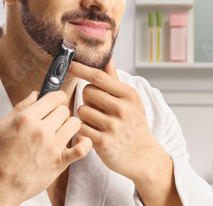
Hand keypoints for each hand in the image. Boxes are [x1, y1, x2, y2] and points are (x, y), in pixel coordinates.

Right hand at [0, 90, 91, 205]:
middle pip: (64, 109)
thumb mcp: (2, 125)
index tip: (58, 99)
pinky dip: (84, 143)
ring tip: (62, 131)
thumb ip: (21, 107)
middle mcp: (41, 131)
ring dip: (69, 125)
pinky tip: (78, 141)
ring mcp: (52, 147)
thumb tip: (35, 94)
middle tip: (54, 119)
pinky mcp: (60, 163)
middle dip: (60, 112)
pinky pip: (82, 149)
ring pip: (74, 124)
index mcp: (26, 119)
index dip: (57, 96)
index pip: (53, 97)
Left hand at [68, 58, 167, 182]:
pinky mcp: (103, 143)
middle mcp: (122, 109)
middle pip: (87, 91)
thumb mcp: (130, 100)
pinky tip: (95, 133)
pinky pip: (80, 128)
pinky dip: (84, 130)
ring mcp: (113, 126)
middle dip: (88, 99)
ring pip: (82, 110)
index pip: (98, 76)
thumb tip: (107, 56)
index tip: (69, 64)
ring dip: (85, 116)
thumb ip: (114, 78)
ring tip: (98, 123)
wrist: (143, 156)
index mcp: (128, 95)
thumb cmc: (133, 125)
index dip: (81, 69)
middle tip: (99, 108)